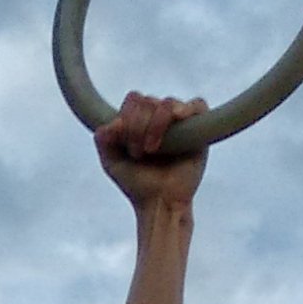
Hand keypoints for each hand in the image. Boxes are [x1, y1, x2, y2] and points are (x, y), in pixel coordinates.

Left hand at [94, 90, 207, 213]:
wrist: (160, 203)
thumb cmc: (137, 184)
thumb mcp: (111, 162)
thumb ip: (103, 139)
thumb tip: (114, 121)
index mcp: (139, 120)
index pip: (133, 99)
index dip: (127, 119)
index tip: (127, 148)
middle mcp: (159, 117)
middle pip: (147, 100)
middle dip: (138, 126)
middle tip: (140, 154)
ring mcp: (179, 122)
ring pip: (166, 103)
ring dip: (155, 125)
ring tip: (153, 149)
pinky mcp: (200, 129)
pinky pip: (197, 104)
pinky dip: (185, 109)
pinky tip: (178, 119)